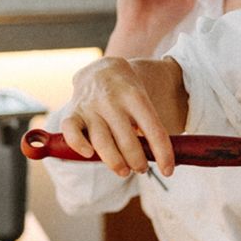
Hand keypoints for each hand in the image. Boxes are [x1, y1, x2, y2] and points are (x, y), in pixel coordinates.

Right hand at [59, 57, 177, 178]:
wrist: (100, 69)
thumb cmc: (126, 94)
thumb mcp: (142, 100)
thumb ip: (148, 126)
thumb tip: (162, 159)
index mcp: (136, 97)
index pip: (154, 129)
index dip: (163, 153)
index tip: (168, 171)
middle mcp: (112, 100)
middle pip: (127, 140)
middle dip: (138, 161)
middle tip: (142, 169)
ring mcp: (91, 106)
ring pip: (102, 141)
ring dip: (115, 162)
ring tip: (124, 171)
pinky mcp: (72, 112)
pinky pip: (71, 131)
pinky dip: (79, 145)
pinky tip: (89, 154)